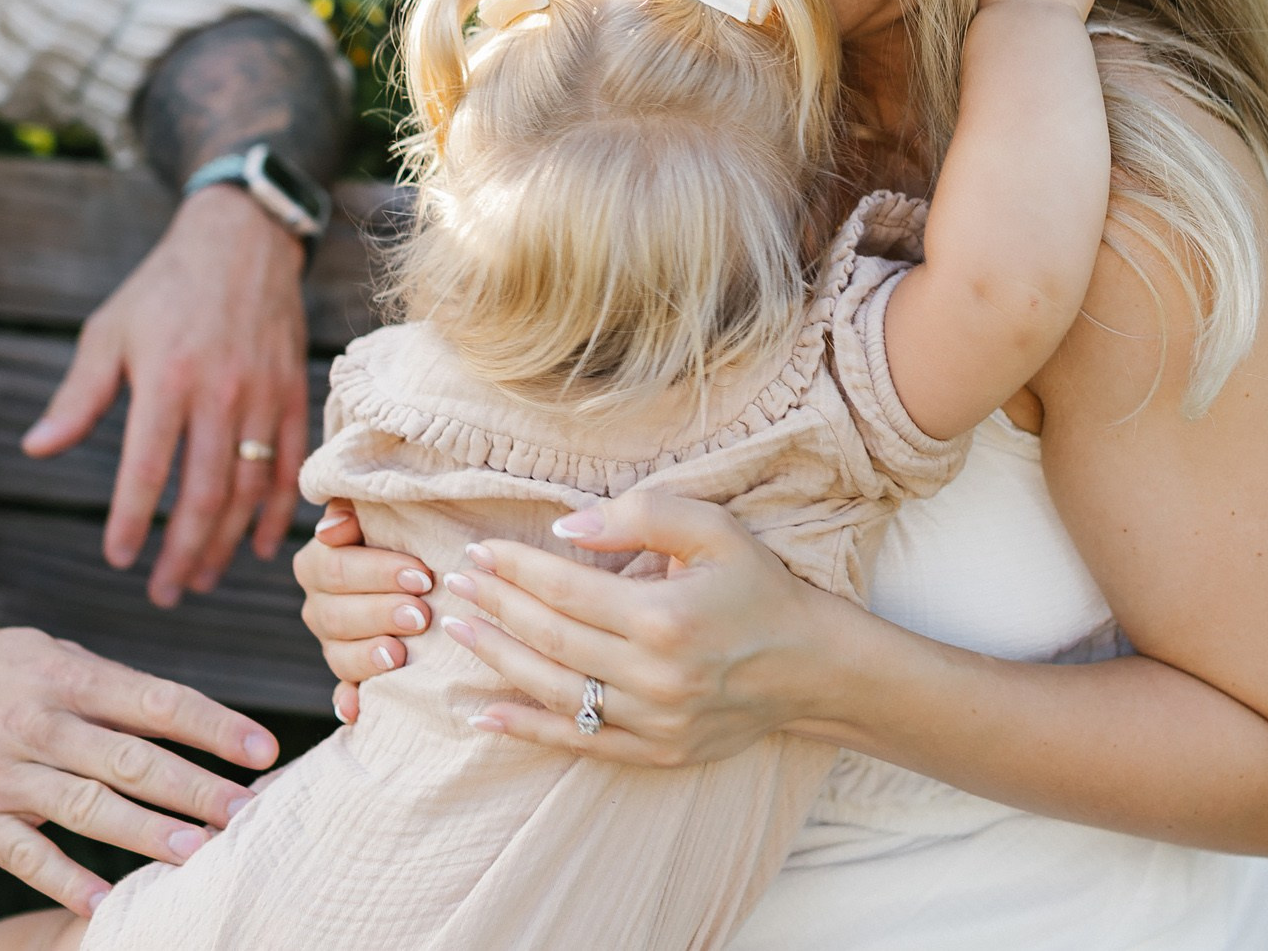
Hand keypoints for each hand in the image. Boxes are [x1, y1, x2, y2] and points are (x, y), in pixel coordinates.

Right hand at [0, 618, 278, 916]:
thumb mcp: (38, 654)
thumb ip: (102, 688)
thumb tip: (176, 717)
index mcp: (64, 673)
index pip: (156, 700)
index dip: (214, 726)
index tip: (263, 750)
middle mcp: (37, 720)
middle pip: (131, 756)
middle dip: (195, 786)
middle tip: (247, 812)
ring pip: (86, 806)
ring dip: (146, 831)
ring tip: (198, 852)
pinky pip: (24, 853)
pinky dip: (66, 877)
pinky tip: (106, 898)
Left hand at [23, 186, 309, 602]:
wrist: (241, 240)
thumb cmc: (163, 289)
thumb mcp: (108, 332)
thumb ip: (77, 397)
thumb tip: (35, 450)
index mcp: (167, 379)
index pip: (146, 470)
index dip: (130, 521)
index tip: (117, 559)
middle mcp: (219, 394)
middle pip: (203, 495)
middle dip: (182, 554)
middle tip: (164, 595)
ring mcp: (261, 397)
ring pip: (247, 490)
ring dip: (224, 543)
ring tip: (201, 578)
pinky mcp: (291, 395)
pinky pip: (287, 466)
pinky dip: (275, 512)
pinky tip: (256, 546)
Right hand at [293, 505, 437, 724]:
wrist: (421, 571)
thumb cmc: (403, 532)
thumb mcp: (380, 510)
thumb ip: (352, 506)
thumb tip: (333, 527)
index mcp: (318, 563)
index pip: (337, 568)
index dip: (378, 572)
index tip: (422, 575)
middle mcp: (318, 606)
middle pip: (337, 614)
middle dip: (381, 613)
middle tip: (421, 614)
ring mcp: (332, 645)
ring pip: (339, 656)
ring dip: (368, 657)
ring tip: (400, 654)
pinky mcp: (350, 677)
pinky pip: (344, 694)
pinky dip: (350, 702)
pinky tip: (358, 710)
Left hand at [434, 492, 845, 766]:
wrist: (811, 666)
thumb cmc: (758, 588)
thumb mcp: (714, 529)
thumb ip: (640, 517)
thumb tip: (564, 527)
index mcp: (664, 616)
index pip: (566, 589)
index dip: (514, 570)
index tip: (478, 552)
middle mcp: (655, 675)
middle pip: (551, 638)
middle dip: (495, 607)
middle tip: (456, 584)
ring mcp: (654, 720)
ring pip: (555, 691)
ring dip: (499, 659)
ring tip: (459, 632)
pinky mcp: (657, 751)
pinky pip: (579, 742)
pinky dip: (527, 728)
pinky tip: (485, 711)